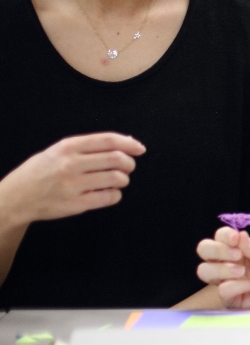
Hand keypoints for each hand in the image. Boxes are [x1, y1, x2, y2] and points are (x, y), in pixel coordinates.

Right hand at [0, 133, 144, 227]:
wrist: (15, 197)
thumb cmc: (40, 172)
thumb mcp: (57, 151)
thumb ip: (87, 147)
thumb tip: (124, 142)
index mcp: (68, 147)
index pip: (108, 141)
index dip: (129, 144)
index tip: (140, 148)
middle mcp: (71, 164)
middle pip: (116, 159)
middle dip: (129, 163)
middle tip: (128, 167)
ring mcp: (73, 185)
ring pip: (116, 178)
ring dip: (123, 180)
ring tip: (118, 180)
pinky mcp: (76, 204)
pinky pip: (109, 197)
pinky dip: (115, 195)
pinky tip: (109, 193)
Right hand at [195, 227, 249, 308]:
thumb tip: (239, 235)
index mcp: (236, 248)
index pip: (217, 237)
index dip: (222, 236)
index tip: (235, 238)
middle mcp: (227, 262)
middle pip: (204, 251)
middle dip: (216, 251)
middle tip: (237, 255)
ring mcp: (227, 280)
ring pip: (205, 271)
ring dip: (222, 269)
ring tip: (242, 270)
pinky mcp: (232, 299)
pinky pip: (223, 291)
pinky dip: (237, 286)